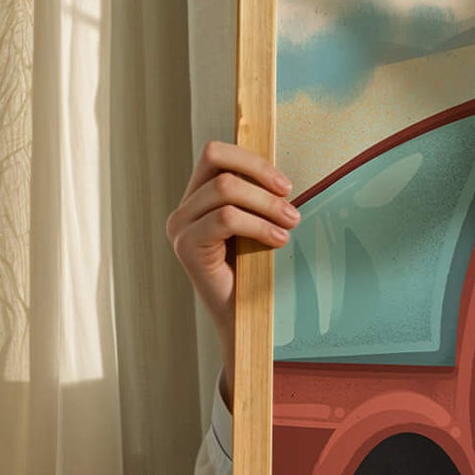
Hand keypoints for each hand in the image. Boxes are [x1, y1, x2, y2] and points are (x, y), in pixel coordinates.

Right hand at [166, 140, 297, 406]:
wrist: (244, 320)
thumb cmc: (255, 272)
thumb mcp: (258, 226)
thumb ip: (258, 199)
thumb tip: (281, 177)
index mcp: (198, 198)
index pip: (216, 154)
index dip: (252, 160)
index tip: (285, 184)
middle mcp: (183, 209)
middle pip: (219, 165)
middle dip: (263, 181)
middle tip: (292, 208)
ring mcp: (181, 227)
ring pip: (225, 191)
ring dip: (266, 205)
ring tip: (291, 223)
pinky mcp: (187, 246)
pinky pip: (226, 218)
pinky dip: (258, 225)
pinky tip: (278, 241)